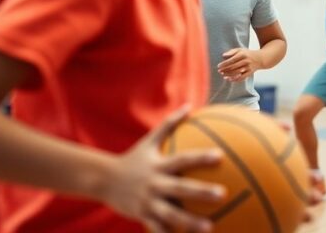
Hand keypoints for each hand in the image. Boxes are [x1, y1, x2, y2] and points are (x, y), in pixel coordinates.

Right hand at [98, 106, 224, 232]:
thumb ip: (170, 123)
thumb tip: (188, 105)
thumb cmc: (133, 158)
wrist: (103, 180)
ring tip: (211, 227)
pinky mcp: (143, 216)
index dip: (201, 157)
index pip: (183, 159)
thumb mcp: (149, 140)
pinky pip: (158, 229)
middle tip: (223, 195)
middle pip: (180, 189)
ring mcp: (148, 203)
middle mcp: (154, 184)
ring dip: (190, 223)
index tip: (220, 156)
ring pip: (171, 215)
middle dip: (201, 192)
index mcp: (159, 165)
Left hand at [217, 48, 262, 81]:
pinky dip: (234, 79)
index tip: (219, 66)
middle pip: (233, 67)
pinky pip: (241, 78)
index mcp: (243, 54)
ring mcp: (248, 67)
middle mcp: (246, 61)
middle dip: (225, 70)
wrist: (260, 58)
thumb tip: (223, 56)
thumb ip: (231, 52)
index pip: (231, 60)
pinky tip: (229, 79)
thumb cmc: (247, 54)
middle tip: (219, 71)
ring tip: (223, 75)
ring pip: (236, 73)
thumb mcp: (240, 50)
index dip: (224, 64)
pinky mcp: (250, 73)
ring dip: (228, 75)